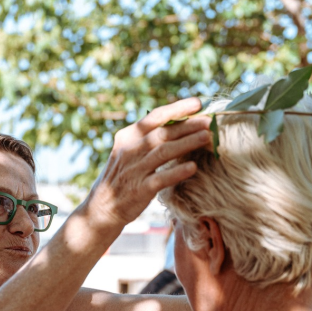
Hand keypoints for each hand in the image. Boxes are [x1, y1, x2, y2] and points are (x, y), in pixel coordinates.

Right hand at [85, 98, 211, 228]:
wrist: (102, 207)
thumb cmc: (124, 177)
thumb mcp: (130, 152)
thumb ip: (149, 138)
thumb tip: (182, 124)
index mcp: (128, 136)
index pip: (154, 117)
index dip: (177, 109)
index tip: (197, 103)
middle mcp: (130, 150)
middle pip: (162, 133)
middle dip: (188, 126)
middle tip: (209, 121)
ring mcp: (134, 169)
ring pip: (163, 152)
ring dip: (187, 143)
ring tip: (207, 138)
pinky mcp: (139, 189)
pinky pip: (161, 178)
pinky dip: (177, 172)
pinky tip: (193, 167)